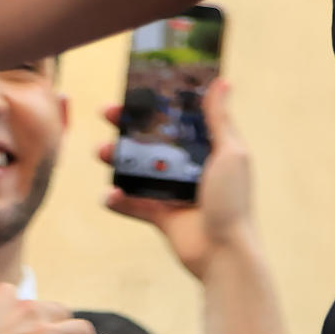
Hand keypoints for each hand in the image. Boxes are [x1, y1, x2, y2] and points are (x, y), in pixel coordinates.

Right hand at [99, 78, 253, 281]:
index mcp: (209, 148)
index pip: (181, 118)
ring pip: (139, 170)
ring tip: (101, 151)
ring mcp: (174, 192)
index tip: (138, 87)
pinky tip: (107, 193)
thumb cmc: (233, 201)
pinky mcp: (161, 216)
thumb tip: (223, 81)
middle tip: (107, 112)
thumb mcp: (230, 153)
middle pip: (154, 140)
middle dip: (129, 126)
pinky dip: (118, 200)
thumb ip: (220, 119)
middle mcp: (190, 167)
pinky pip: (133, 205)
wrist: (224, 253)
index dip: (161, 103)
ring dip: (118, 159)